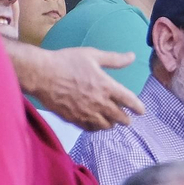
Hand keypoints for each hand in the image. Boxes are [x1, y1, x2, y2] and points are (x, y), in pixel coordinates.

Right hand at [26, 47, 145, 130]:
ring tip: (112, 122)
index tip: (142, 111)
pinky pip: (89, 128)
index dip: (138, 107)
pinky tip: (95, 125)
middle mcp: (99, 103)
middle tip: (128, 120)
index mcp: (107, 87)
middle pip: (119, 117)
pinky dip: (95, 128)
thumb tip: (132, 56)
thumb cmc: (67, 62)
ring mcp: (86, 113)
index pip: (129, 101)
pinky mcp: (73, 118)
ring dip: (111, 124)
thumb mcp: (93, 55)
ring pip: (105, 125)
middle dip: (126, 119)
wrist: (41, 74)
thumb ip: (114, 59)